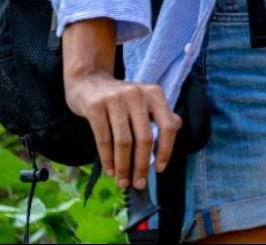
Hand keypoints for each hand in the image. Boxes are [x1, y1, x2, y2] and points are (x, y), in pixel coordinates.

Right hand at [63, 69, 179, 192]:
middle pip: (144, 138)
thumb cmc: (120, 98)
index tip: (159, 169)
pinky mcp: (95, 107)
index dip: (165, 150)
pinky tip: (110, 170)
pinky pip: (104, 139)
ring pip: (123, 142)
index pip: (168, 126)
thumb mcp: (144, 100)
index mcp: (155, 94)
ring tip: (122, 181)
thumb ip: (160, 114)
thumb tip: (176, 128)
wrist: (88, 81)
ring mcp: (116, 100)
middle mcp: (137, 94)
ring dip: (123, 166)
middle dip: (141, 165)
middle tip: (138, 183)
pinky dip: (107, 159)